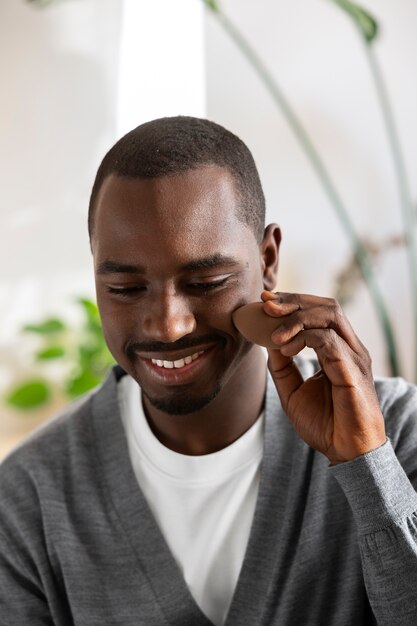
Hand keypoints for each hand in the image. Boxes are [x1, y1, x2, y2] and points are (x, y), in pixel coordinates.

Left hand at [261, 290, 385, 464]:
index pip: (320, 311)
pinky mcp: (353, 369)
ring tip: (273, 334)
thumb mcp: (292, 391)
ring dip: (296, 318)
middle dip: (293, 301)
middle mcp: (350, 347)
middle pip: (326, 305)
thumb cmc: (325, 424)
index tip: (265, 302)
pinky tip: (286, 351)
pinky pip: (328, 340)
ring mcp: (354, 356)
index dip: (293, 301)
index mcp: (338, 349)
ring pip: (329, 315)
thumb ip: (281, 366)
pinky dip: (303, 339)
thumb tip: (266, 340)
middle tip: (265, 305)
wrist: (347, 452)